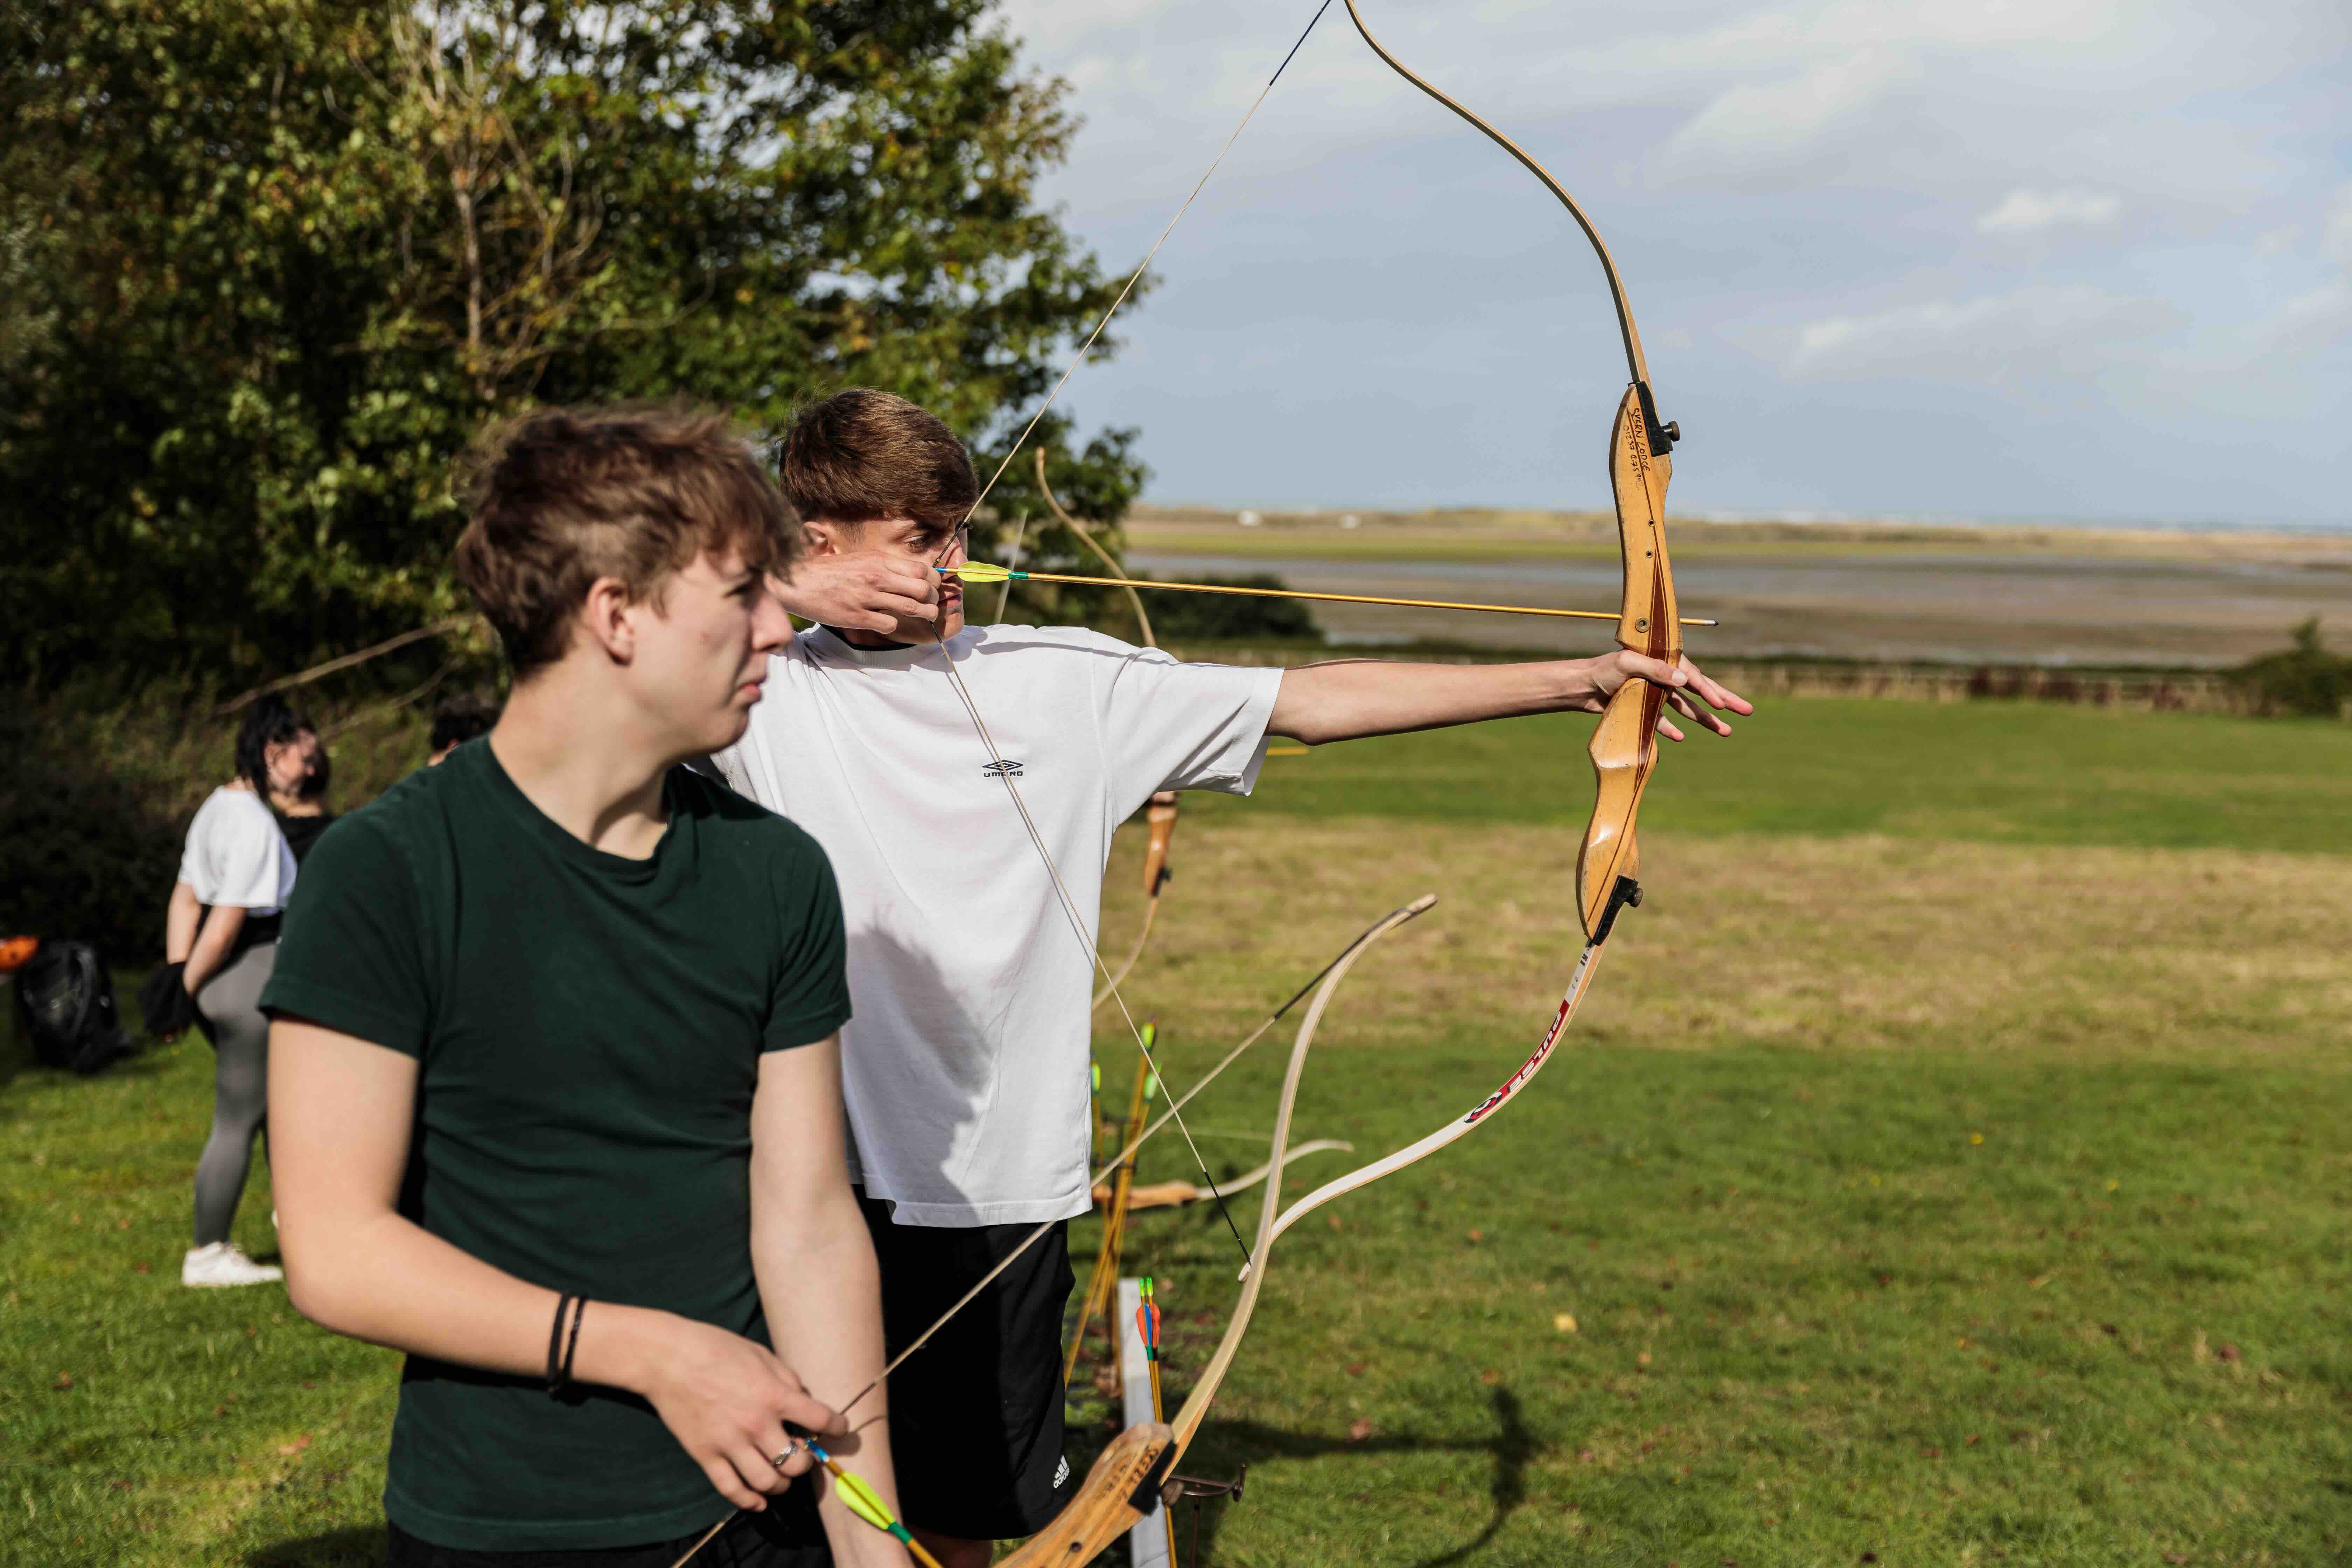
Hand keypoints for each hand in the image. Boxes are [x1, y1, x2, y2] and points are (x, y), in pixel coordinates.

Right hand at [602, 1311, 847, 1509]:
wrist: (668, 1358)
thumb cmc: (717, 1349)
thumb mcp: (762, 1354)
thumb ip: (788, 1380)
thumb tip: (805, 1402)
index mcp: (774, 1395)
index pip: (819, 1419)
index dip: (837, 1427)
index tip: (840, 1428)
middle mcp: (756, 1424)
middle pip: (796, 1463)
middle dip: (806, 1463)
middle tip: (803, 1455)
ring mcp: (729, 1443)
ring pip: (768, 1482)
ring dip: (782, 1484)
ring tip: (783, 1476)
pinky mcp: (706, 1455)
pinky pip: (731, 1489)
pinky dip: (749, 1501)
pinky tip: (759, 1500)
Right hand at [770, 556, 937, 634]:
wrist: (797, 581)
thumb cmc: (830, 571)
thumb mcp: (861, 559)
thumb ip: (885, 566)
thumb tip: (912, 574)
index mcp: (879, 560)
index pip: (921, 569)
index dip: (933, 581)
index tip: (932, 587)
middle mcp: (877, 576)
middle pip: (923, 589)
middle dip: (933, 599)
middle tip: (932, 604)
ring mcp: (867, 597)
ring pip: (912, 607)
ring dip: (924, 614)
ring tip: (926, 616)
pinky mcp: (857, 617)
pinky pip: (890, 625)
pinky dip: (893, 626)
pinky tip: (885, 622)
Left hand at [1588, 652, 1751, 741]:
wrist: (1582, 686)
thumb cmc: (1603, 669)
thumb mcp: (1627, 663)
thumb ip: (1654, 669)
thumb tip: (1683, 680)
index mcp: (1664, 660)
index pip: (1693, 677)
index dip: (1709, 690)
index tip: (1722, 705)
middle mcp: (1665, 676)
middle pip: (1699, 690)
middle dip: (1723, 701)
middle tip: (1747, 711)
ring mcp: (1657, 693)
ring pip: (1687, 708)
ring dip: (1705, 720)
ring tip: (1727, 732)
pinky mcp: (1645, 708)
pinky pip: (1663, 721)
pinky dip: (1671, 729)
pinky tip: (1680, 737)